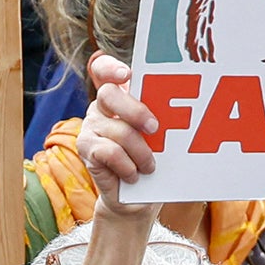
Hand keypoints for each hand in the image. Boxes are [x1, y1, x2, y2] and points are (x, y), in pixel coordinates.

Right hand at [71, 52, 158, 208]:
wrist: (135, 197)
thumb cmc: (151, 159)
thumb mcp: (159, 135)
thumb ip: (158, 117)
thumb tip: (180, 110)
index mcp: (119, 96)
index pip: (103, 69)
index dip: (111, 68)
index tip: (127, 75)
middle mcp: (100, 107)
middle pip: (110, 93)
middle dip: (135, 111)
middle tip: (154, 128)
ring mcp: (90, 126)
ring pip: (118, 129)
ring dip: (141, 152)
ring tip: (150, 166)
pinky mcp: (85, 148)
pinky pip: (110, 152)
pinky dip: (128, 166)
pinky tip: (134, 175)